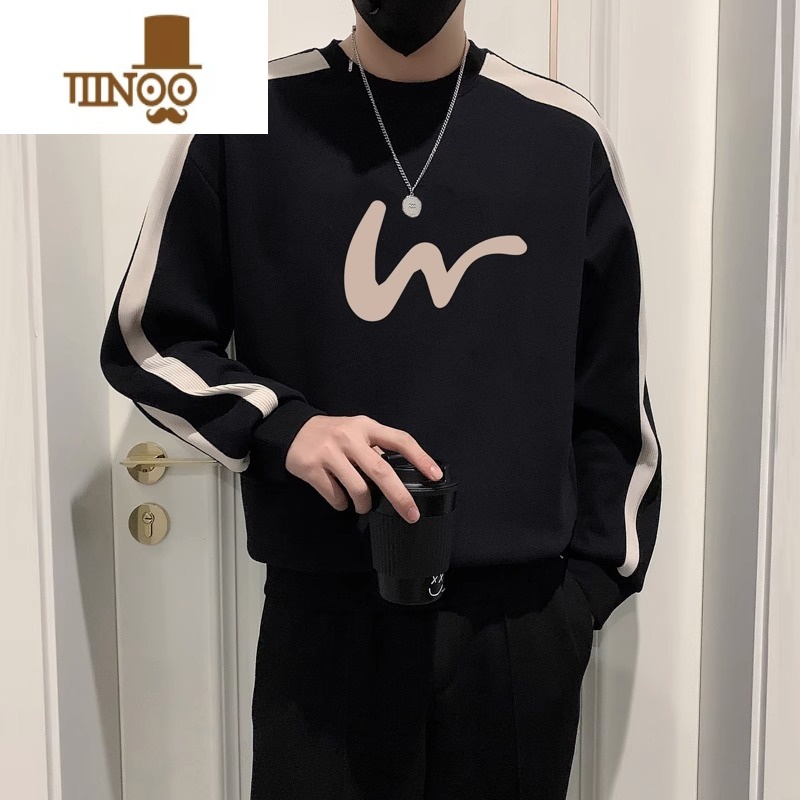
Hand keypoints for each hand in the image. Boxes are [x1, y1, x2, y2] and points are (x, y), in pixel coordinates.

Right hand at [285, 414, 442, 522]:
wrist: (292, 431)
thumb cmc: (333, 435)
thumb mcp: (356, 431)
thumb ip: (376, 448)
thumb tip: (400, 475)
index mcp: (366, 426)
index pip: (399, 440)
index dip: (420, 458)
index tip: (435, 475)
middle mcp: (349, 437)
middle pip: (381, 471)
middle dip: (400, 497)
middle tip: (412, 515)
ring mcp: (329, 453)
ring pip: (358, 490)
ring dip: (364, 505)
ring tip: (362, 506)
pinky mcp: (312, 468)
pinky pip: (336, 497)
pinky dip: (342, 504)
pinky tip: (341, 499)